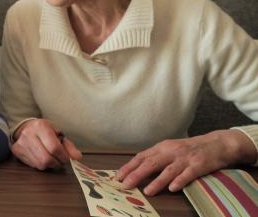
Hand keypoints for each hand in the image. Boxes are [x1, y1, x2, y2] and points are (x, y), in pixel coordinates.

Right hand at [11, 118, 81, 169]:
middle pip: (46, 159)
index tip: (66, 158)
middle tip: (59, 161)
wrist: (25, 127)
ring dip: (49, 165)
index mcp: (41, 126)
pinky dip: (40, 164)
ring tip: (51, 159)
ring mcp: (21, 143)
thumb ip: (69, 146)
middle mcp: (28, 134)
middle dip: (56, 163)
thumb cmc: (45, 131)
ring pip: (39, 164)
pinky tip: (41, 157)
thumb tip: (77, 158)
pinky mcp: (16, 151)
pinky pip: (32, 165)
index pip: (54, 148)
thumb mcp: (58, 134)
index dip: (63, 157)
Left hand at [116, 130, 257, 195]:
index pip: (141, 157)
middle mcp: (171, 151)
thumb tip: (136, 169)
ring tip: (147, 191)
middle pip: (151, 163)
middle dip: (137, 174)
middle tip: (126, 185)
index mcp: (162, 147)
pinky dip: (180, 180)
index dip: (129, 167)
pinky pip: (188, 174)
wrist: (217, 143)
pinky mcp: (199, 165)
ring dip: (157, 182)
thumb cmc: (189, 149)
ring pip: (168, 170)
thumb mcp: (170, 150)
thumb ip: (156, 158)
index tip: (118, 177)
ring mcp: (185, 158)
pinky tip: (173, 188)